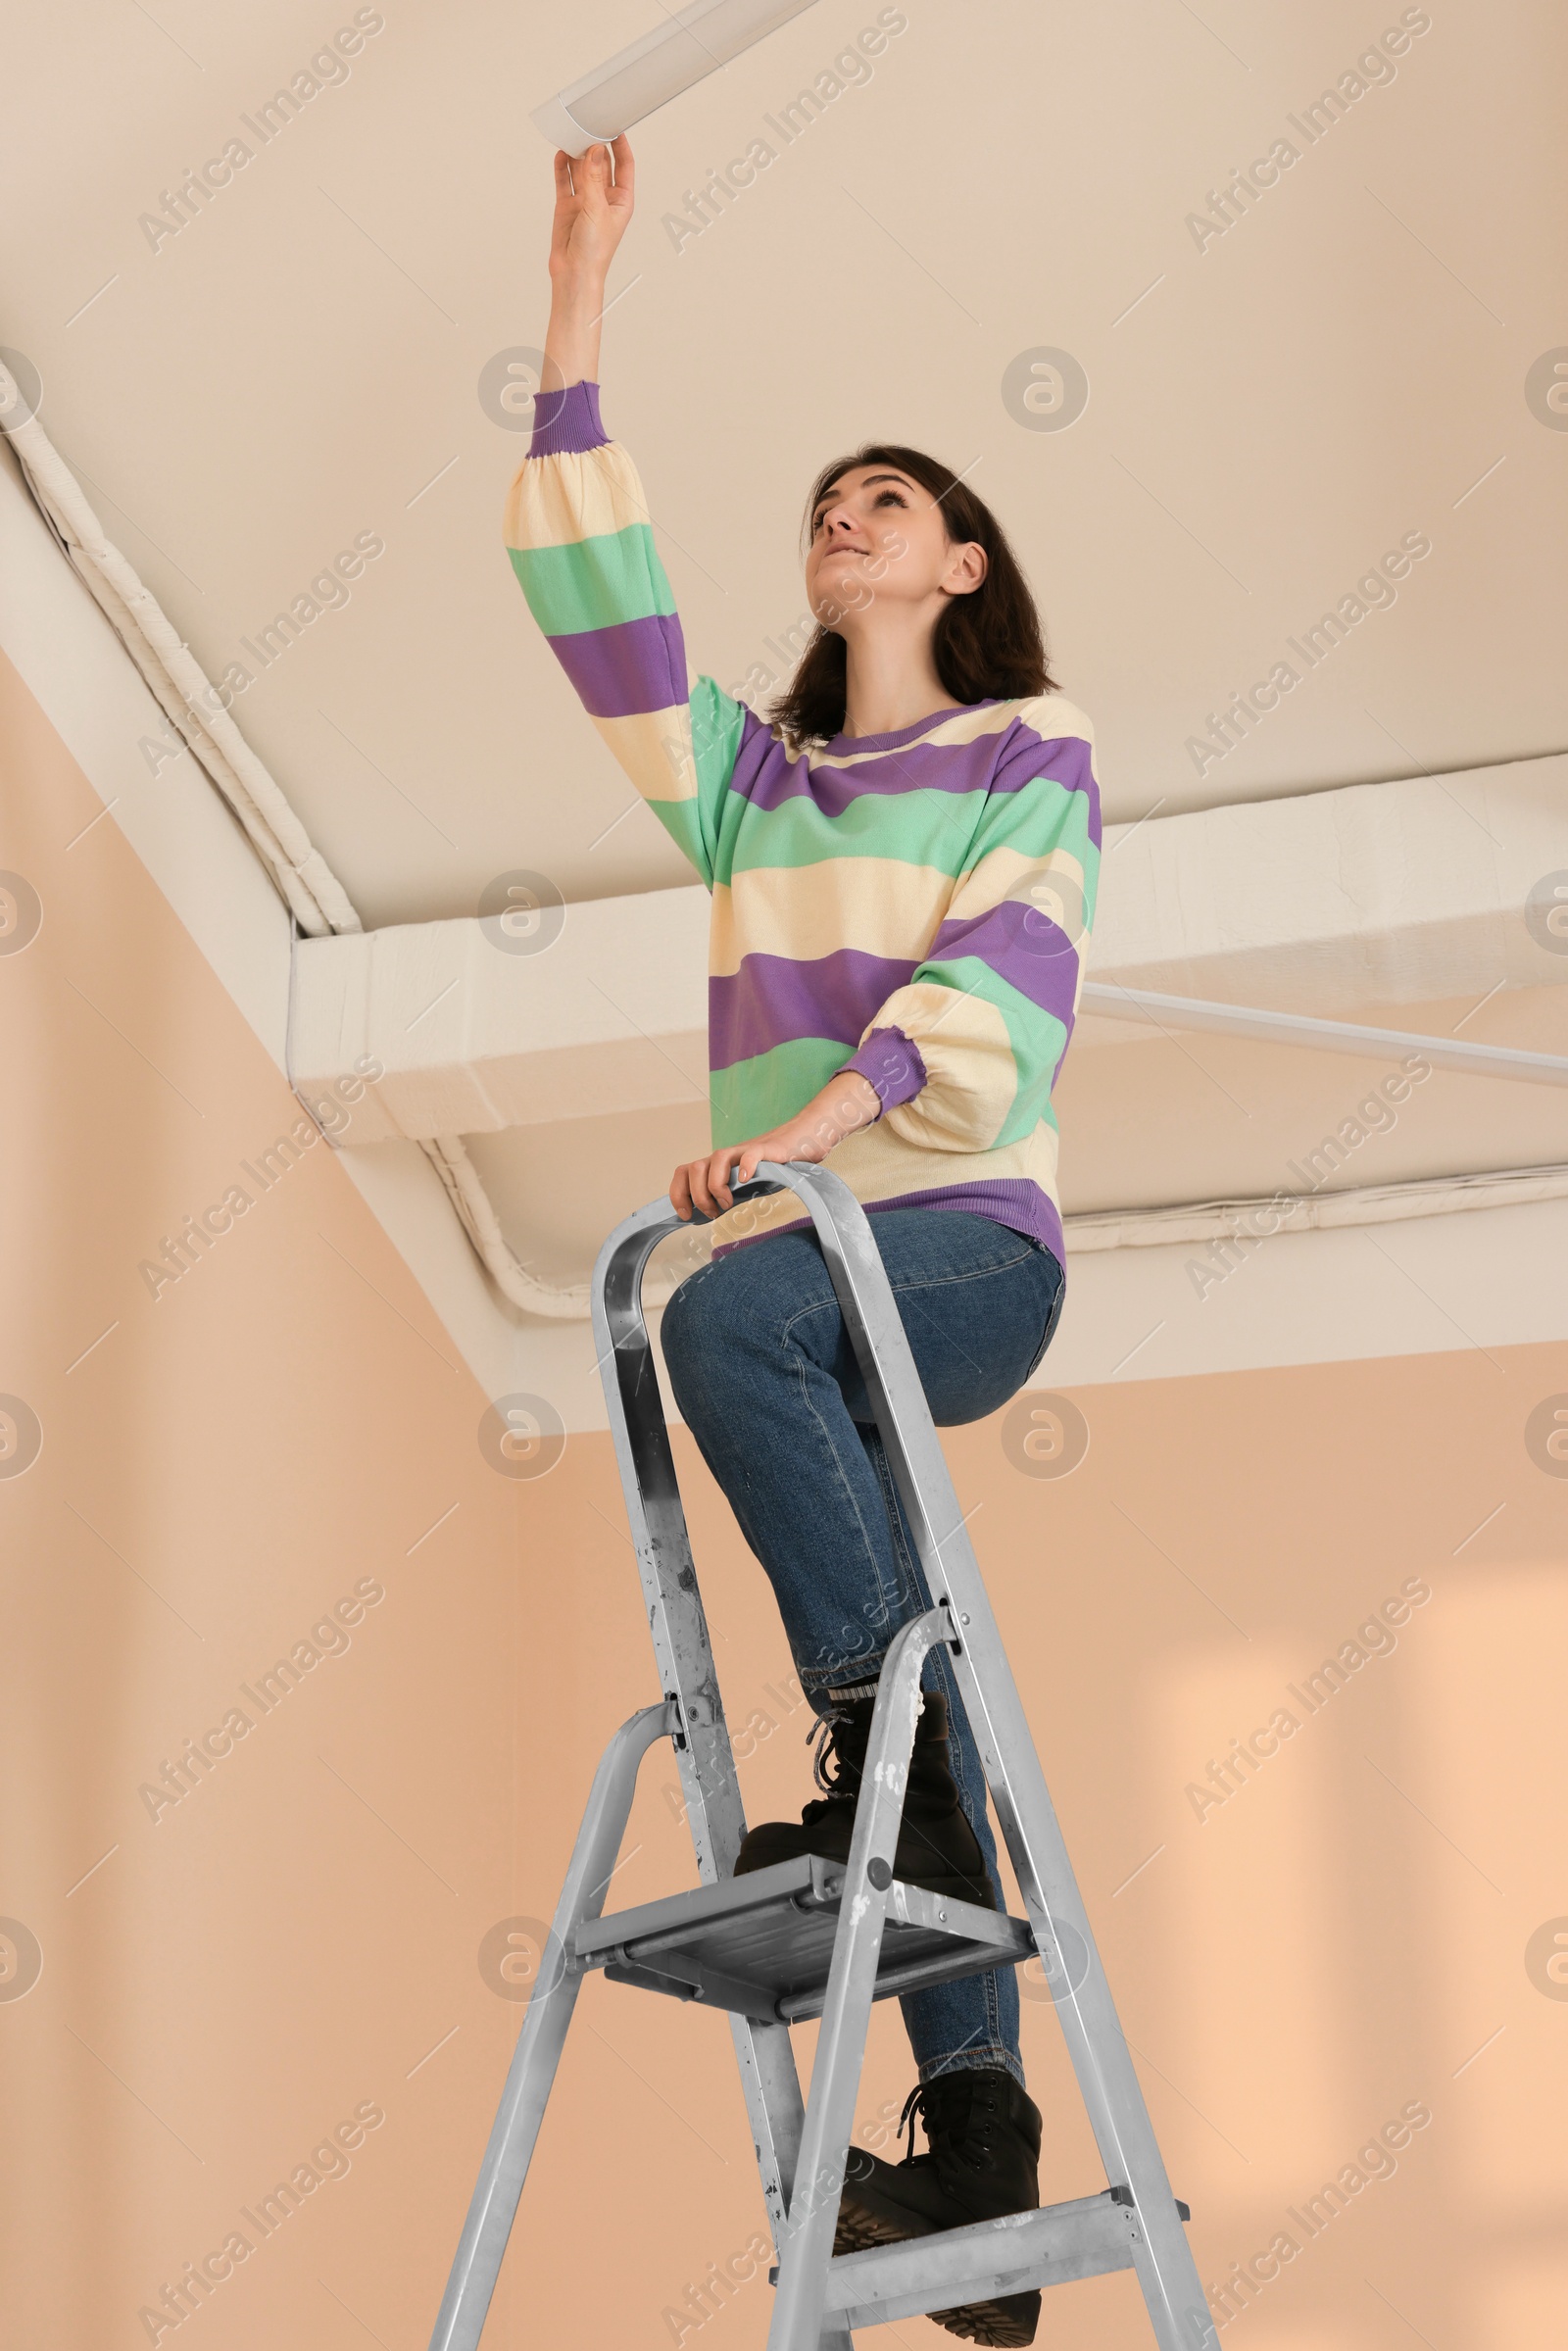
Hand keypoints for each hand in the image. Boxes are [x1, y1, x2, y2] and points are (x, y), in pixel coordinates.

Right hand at [548, 135, 634, 294]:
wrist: (573, 274)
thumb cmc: (594, 251)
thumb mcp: (597, 209)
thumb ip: (594, 178)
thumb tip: (595, 150)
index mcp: (621, 200)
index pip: (625, 165)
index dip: (621, 145)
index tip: (615, 126)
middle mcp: (604, 197)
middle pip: (601, 163)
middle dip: (596, 146)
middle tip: (589, 127)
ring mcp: (585, 200)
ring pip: (581, 169)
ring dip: (577, 154)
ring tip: (572, 136)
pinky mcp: (567, 205)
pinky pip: (564, 180)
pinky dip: (562, 167)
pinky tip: (561, 153)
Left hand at [670, 1071, 881, 1220]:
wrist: (803, 1141)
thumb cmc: (773, 1167)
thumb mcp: (744, 1186)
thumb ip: (727, 1195)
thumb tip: (707, 1216)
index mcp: (717, 1166)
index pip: (683, 1172)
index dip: (678, 1193)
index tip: (685, 1215)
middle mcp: (727, 1157)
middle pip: (694, 1167)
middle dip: (698, 1195)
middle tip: (713, 1213)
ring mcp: (746, 1150)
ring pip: (716, 1158)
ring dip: (715, 1186)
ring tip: (728, 1204)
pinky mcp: (768, 1149)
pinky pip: (751, 1154)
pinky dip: (745, 1167)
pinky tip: (747, 1181)